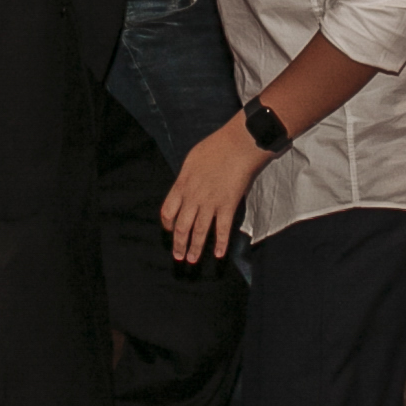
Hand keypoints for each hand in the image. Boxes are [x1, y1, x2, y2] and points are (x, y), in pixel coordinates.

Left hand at [159, 123, 266, 263]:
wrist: (238, 144)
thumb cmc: (215, 146)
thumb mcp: (191, 159)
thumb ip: (186, 177)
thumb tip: (184, 188)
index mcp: (182, 184)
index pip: (168, 211)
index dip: (167, 224)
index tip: (170, 231)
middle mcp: (193, 197)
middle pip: (182, 226)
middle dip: (179, 244)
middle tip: (179, 257)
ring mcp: (211, 203)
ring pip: (200, 231)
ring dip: (195, 248)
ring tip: (192, 261)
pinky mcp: (228, 205)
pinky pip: (223, 229)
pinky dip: (221, 243)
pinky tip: (219, 255)